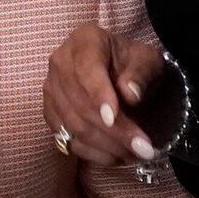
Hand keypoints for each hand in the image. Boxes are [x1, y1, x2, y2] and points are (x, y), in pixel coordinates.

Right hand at [42, 22, 167, 167]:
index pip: (86, 69)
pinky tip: (116, 157)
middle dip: (113, 131)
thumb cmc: (134, 64)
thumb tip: (130, 94)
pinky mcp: (50, 113)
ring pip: (73, 125)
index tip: (113, 118)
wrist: (120, 73)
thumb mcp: (148, 61)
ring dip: (105, 146)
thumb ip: (140, 74)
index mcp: (84, 40)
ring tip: (135, 155)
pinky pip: (67, 138)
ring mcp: (51, 90)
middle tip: (143, 149)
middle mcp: (60, 62)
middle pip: (80, 103)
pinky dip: (92, 153)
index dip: (98, 95)